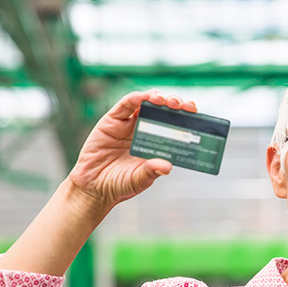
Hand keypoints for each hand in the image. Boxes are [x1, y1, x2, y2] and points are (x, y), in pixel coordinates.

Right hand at [68, 90, 196, 209]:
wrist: (93, 188)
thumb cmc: (118, 185)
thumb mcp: (139, 180)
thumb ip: (151, 172)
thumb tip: (168, 166)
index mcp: (155, 143)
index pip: (173, 125)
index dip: (184, 117)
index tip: (195, 113)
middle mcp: (143, 130)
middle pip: (162, 111)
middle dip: (174, 105)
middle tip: (183, 105)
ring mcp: (127, 125)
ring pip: (145, 104)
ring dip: (156, 98)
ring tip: (165, 100)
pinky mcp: (111, 121)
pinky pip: (125, 105)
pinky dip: (135, 98)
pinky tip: (144, 98)